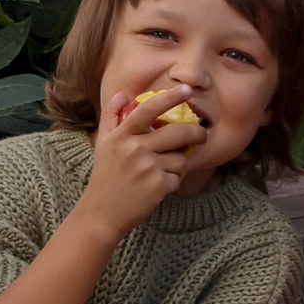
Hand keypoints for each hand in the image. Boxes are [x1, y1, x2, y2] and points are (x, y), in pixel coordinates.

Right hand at [79, 81, 206, 243]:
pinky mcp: (158, 186)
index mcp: (122, 135)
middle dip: (196, 132)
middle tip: (201, 134)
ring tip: (163, 170)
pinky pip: (178, 177)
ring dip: (178, 164)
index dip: (170, 97)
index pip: (148, 109)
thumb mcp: (103, 144)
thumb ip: (111, 116)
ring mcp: (147, 167)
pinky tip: (158, 186)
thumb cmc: (105, 176)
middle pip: (178, 132)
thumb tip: (123, 94)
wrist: (102, 213)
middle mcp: (134, 148)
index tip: (187, 90)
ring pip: (181, 157)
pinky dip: (173, 181)